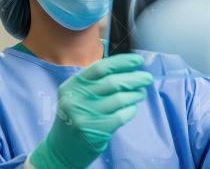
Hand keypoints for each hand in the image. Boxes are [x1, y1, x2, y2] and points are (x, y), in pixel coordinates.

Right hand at [29, 54, 153, 167]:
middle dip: (134, 78)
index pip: (100, 67)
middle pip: (112, 82)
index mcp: (72, 85)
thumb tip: (126, 68)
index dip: (121, 62)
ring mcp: (85, 115)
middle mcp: (75, 98)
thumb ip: (95, 82)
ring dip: (135, 94)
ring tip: (141, 93)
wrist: (62, 148)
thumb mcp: (76, 95)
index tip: (137, 61)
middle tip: (147, 78)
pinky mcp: (95, 130)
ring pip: (119, 99)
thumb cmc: (76, 117)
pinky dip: (130, 110)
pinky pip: (121, 116)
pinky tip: (132, 108)